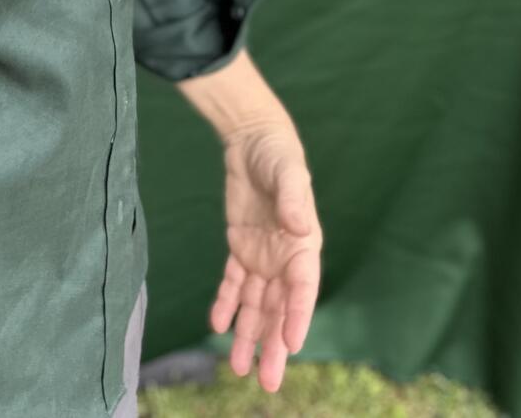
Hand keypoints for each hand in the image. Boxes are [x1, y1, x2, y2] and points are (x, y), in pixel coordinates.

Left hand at [211, 124, 321, 393]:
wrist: (253, 140)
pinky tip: (217, 325)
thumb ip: (294, 199)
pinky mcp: (240, 248)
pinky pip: (233, 283)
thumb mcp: (288, 173)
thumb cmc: (278, 155)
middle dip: (273, 345)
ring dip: (248, 335)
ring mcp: (262, 256)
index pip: (302, 291)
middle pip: (279, 310)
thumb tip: (299, 228)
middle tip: (267, 381)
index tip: (292, 346)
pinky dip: (226, 304)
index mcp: (304, 246)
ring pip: (256, 305)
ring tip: (239, 368)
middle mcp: (285, 259)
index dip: (298, 318)